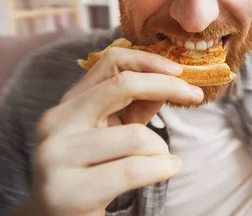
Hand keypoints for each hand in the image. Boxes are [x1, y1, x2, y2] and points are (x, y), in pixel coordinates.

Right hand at [21, 47, 203, 215]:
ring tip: (163, 160)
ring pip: (135, 136)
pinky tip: (169, 169)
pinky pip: (133, 169)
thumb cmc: (91, 174)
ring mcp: (57, 156)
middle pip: (123, 85)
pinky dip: (161, 168)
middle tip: (195, 95)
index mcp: (67, 105)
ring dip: (161, 148)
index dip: (149, 60)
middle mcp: (56, 123)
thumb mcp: (112, 135)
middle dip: (167, 86)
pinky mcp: (68, 190)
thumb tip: (171, 81)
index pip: (110, 62)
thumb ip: (136, 108)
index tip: (179, 71)